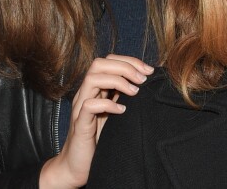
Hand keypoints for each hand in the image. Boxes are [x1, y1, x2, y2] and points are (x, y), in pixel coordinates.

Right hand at [39, 54, 153, 188]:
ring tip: (135, 92)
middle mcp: (86, 93)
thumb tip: (146, 81)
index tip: (149, 70)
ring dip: (117, 81)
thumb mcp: (115, 112)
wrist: (77, 166)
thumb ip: (123, 95)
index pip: (109, 61)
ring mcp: (80, 107)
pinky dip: (107, 104)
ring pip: (92, 78)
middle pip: (99, 63)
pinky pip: (89, 105)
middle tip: (143, 78)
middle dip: (124, 66)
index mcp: (96, 88)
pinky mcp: (79, 124)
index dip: (129, 61)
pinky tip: (121, 111)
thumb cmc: (99, 138)